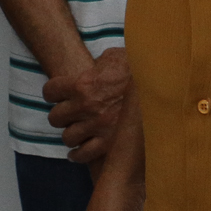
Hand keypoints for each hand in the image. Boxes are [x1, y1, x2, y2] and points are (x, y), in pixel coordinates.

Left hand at [45, 46, 132, 163]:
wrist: (161, 84)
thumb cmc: (137, 68)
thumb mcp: (114, 56)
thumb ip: (97, 63)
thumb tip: (94, 67)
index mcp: (84, 83)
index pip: (50, 91)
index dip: (53, 92)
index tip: (57, 94)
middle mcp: (87, 106)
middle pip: (55, 117)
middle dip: (61, 115)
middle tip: (69, 113)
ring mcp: (97, 126)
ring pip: (68, 137)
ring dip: (71, 134)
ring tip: (78, 130)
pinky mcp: (109, 142)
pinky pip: (83, 154)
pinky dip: (78, 154)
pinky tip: (78, 150)